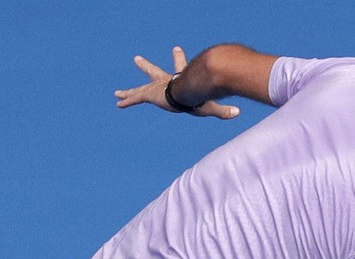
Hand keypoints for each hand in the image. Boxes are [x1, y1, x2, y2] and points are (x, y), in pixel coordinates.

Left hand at [113, 46, 240, 119]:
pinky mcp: (149, 94)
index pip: (179, 68)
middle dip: (146, 66)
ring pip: (140, 89)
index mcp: (180, 81)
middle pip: (154, 72)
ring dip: (129, 91)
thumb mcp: (210, 105)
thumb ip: (222, 111)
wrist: (187, 89)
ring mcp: (156, 87)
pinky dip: (127, 101)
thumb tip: (237, 113)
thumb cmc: (199, 97)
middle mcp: (165, 81)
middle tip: (136, 58)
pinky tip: (117, 103)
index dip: (178, 58)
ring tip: (116, 92)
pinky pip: (135, 98)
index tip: (176, 47)